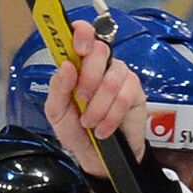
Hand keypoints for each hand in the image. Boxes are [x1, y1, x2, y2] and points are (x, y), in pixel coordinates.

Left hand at [44, 20, 146, 177]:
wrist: (98, 159)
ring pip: (111, 80)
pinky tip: (104, 129)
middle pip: (99, 51)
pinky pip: (124, 98)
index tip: (78, 49)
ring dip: (98, 107)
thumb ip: (57, 89)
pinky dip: (111, 117)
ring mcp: (120, 77)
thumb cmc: (77, 132)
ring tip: (91, 123)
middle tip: (82, 99)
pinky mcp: (136, 94)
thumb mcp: (57, 114)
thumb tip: (67, 66)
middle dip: (88, 80)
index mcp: (79, 64)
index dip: (83, 34)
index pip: (84, 34)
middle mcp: (101, 66)